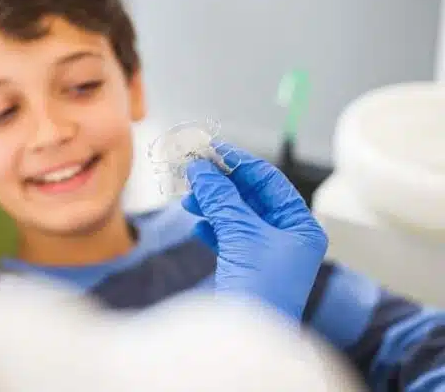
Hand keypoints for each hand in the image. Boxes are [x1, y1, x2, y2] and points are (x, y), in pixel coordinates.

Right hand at [181, 143, 327, 320]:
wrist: (250, 341)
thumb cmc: (260, 289)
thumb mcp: (241, 235)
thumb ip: (222, 198)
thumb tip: (202, 169)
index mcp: (300, 226)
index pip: (268, 181)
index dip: (238, 162)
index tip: (211, 148)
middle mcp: (288, 237)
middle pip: (250, 196)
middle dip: (220, 184)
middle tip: (192, 169)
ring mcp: (268, 252)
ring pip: (236, 215)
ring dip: (212, 204)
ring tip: (188, 200)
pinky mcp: (248, 267)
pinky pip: (229, 236)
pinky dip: (212, 227)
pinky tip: (197, 225)